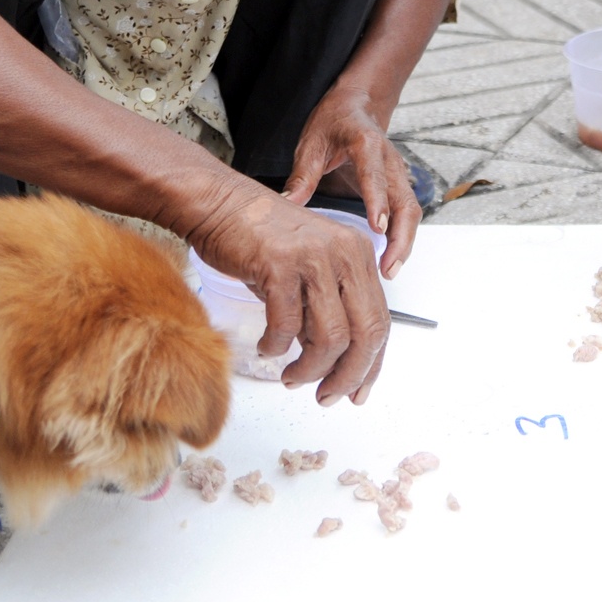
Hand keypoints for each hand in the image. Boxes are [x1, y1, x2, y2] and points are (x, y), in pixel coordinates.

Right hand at [183, 189, 390, 404]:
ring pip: (330, 336)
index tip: (358, 391)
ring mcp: (314, 258)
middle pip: (365, 333)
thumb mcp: (311, 269)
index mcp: (358, 255)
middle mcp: (345, 254)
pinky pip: (286, 325)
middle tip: (327, 396)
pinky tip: (268, 348)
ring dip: (310, 369)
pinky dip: (276, 346)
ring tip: (292, 377)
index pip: (380, 321)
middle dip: (348, 375)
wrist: (221, 204)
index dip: (372, 364)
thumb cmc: (261, 238)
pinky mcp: (280, 264)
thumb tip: (338, 362)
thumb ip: (329, 307)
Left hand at [282, 82, 420, 279]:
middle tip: (387, 267)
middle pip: (405, 202)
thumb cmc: (335, 121)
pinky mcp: (399, 184)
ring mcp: (399, 173)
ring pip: (411, 211)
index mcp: (367, 145)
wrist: (358, 105)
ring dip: (405, 242)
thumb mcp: (311, 143)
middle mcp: (389, 160)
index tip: (378, 229)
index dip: (378, 202)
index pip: (375, 176)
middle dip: (400, 237)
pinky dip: (403, 236)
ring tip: (390, 270)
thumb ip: (302, 175)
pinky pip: (407, 213)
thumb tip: (286, 205)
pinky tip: (391, 257)